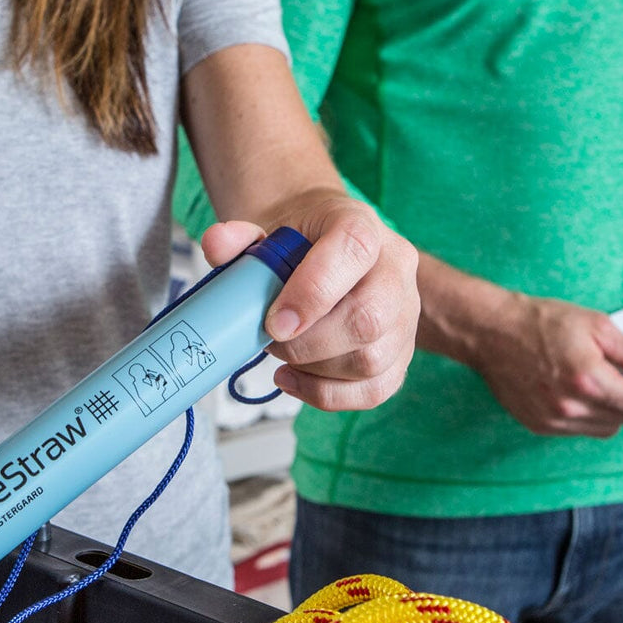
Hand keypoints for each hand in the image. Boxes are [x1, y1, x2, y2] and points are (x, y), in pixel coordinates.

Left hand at [200, 196, 418, 410]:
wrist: (321, 247)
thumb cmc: (298, 242)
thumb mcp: (266, 229)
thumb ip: (237, 237)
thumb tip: (217, 245)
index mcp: (364, 227)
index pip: (353, 251)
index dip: (312, 291)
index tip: (273, 322)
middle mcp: (395, 270)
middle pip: (368, 319)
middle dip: (308, 343)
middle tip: (270, 339)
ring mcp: (405, 315)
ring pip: (372, 361)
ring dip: (314, 370)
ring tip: (282, 355)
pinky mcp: (401, 353)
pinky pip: (375, 390)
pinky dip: (327, 395)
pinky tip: (293, 380)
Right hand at [465, 291, 622, 437]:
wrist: (490, 332)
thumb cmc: (540, 322)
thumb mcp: (595, 324)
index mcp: (589, 379)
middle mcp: (572, 407)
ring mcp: (554, 420)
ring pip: (606, 428)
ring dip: (614, 410)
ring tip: (600, 384)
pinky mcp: (539, 426)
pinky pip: (580, 430)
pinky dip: (588, 415)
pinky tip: (576, 392)